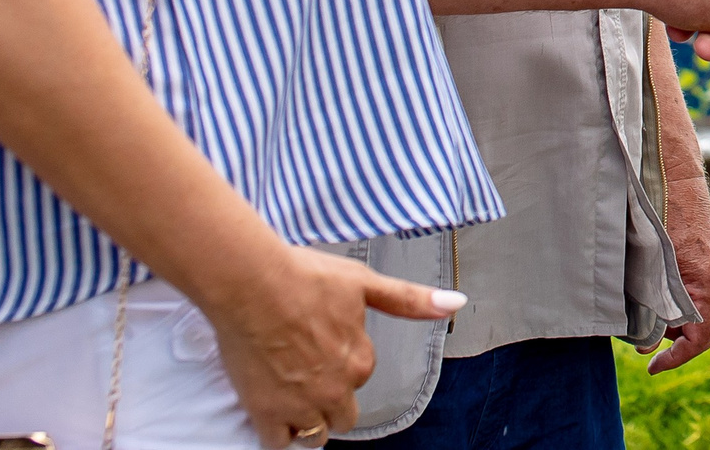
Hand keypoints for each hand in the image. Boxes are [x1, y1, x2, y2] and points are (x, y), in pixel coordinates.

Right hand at [203, 246, 461, 446]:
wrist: (253, 283)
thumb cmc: (306, 276)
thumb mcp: (365, 282)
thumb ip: (409, 300)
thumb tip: (456, 303)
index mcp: (360, 360)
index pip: (361, 377)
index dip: (344, 364)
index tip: (326, 348)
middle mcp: (336, 389)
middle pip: (343, 416)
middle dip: (331, 402)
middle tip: (309, 379)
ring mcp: (301, 405)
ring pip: (314, 435)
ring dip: (307, 421)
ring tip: (291, 398)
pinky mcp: (267, 413)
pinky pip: (278, 444)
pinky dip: (277, 434)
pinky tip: (271, 414)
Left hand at [647, 205, 709, 373]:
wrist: (675, 175)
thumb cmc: (660, 214)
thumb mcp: (652, 264)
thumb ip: (653, 304)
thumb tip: (645, 342)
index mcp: (708, 283)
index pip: (700, 339)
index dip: (676, 359)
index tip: (652, 366)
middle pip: (696, 326)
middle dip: (666, 336)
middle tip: (636, 337)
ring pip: (694, 307)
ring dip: (669, 314)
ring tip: (639, 306)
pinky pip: (696, 289)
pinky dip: (675, 296)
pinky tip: (652, 286)